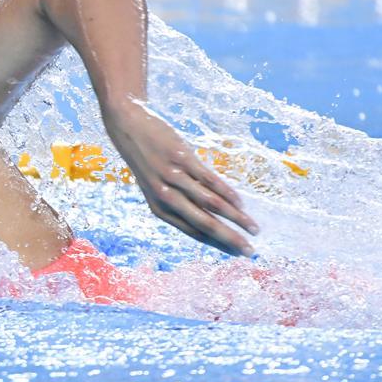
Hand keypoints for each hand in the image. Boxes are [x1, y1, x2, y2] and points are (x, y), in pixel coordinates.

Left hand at [102, 101, 259, 255]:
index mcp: (159, 209)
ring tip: (254, 228)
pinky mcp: (182, 159)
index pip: (194, 233)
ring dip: (236, 218)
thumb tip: (212, 217)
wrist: (127, 128)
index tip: (236, 253)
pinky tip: (241, 203)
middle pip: (204, 223)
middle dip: (229, 239)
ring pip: (211, 204)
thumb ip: (179, 202)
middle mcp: (165, 197)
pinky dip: (228, 193)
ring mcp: (173, 178)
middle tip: (250, 252)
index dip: (217, 244)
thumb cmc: (147, 161)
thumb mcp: (156, 186)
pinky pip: (210, 180)